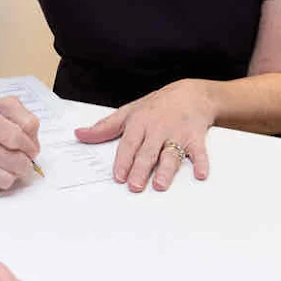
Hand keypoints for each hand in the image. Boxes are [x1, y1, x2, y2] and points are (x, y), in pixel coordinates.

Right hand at [0, 95, 40, 190]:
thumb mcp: (7, 105)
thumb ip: (27, 121)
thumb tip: (33, 147)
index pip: (16, 139)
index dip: (30, 146)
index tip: (31, 148)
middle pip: (14, 162)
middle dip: (27, 163)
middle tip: (25, 159)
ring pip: (6, 179)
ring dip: (14, 173)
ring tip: (12, 164)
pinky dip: (0, 178)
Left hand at [73, 79, 213, 192]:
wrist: (191, 94)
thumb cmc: (156, 106)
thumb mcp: (128, 112)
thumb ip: (104, 127)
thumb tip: (80, 134)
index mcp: (139, 122)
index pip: (129, 143)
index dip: (123, 160)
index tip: (118, 176)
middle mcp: (158, 129)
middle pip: (148, 151)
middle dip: (141, 168)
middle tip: (134, 186)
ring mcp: (178, 133)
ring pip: (171, 153)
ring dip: (166, 169)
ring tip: (160, 184)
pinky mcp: (196, 137)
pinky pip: (199, 151)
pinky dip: (201, 162)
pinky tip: (200, 174)